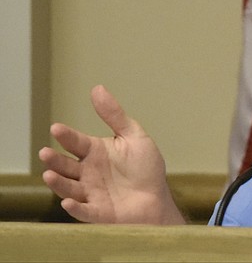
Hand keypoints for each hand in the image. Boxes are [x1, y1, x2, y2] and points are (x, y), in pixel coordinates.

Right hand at [39, 85, 184, 223]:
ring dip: (58, 182)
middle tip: (45, 153)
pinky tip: (68, 201)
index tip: (56, 128)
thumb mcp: (133, 136)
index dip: (66, 136)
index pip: (76, 142)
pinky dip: (75, 207)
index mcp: (95, 152)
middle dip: (55, 160)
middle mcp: (88, 173)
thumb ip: (114, 115)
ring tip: (49, 174)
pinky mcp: (98, 212)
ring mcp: (91, 193)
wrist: (157, 198)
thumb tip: (97, 88)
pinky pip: (84, 211)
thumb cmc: (145, 168)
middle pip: (66, 166)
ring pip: (69, 188)